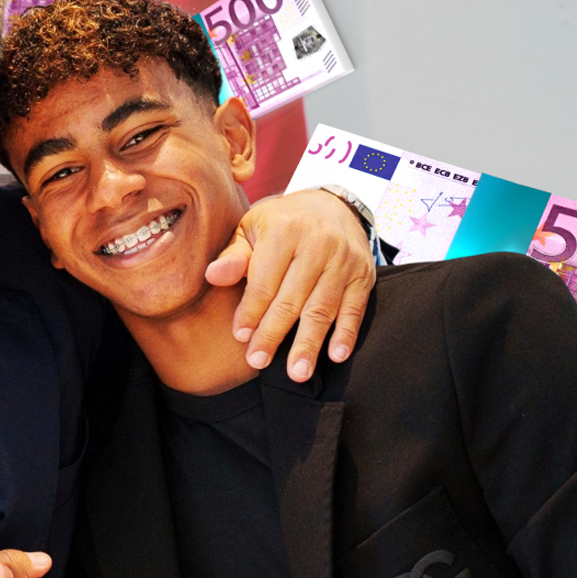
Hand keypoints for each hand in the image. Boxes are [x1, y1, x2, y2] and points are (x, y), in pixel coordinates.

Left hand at [205, 189, 375, 381]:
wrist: (331, 205)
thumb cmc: (280, 223)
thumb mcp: (251, 229)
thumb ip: (234, 256)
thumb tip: (212, 277)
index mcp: (285, 230)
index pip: (265, 281)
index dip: (251, 311)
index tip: (240, 336)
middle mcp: (318, 244)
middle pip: (292, 299)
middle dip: (274, 334)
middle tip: (259, 361)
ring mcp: (344, 260)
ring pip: (323, 308)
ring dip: (309, 343)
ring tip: (297, 372)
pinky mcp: (364, 274)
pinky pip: (355, 308)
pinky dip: (346, 333)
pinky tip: (335, 355)